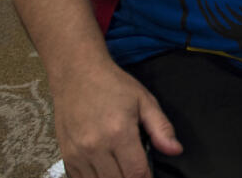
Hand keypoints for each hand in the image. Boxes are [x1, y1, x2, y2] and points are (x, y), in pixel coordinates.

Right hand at [50, 60, 181, 177]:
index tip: (150, 177)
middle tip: (137, 171)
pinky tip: (106, 170)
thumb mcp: (144, 101)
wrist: (77, 73)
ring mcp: (77, 153)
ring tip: (122, 169)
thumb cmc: (112, 85)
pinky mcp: (66, 156)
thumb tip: (175, 150)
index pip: (136, 173)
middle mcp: (95, 147)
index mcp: (118, 133)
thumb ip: (161, 128)